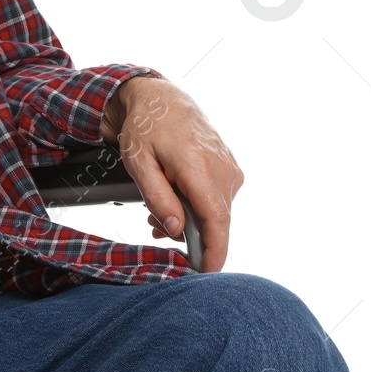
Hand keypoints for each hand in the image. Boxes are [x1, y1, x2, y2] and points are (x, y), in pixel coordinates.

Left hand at [102, 76, 243, 272]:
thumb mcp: (138, 163)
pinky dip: (199, 207)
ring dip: (191, 220)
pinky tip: (177, 199)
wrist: (161, 98)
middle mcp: (222, 168)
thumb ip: (158, 198)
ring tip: (159, 210)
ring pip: (216, 212)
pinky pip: (219, 200)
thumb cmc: (145, 127)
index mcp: (199, 166)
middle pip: (215, 221)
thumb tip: (178, 230)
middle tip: (154, 227)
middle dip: (189, 235)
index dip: (215, 251)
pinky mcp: (231, 170)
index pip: (217, 220)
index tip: (207, 272)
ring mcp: (230, 168)